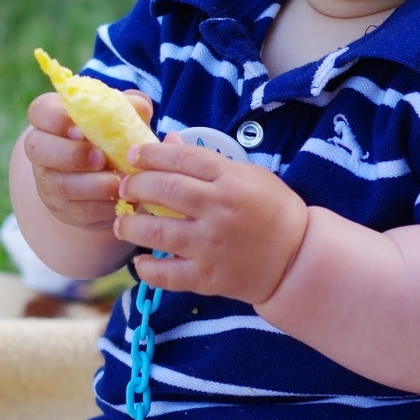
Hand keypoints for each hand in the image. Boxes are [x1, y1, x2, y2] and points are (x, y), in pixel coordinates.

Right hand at [23, 90, 152, 232]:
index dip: (56, 119)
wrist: (108, 174)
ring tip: (118, 181)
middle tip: (101, 157)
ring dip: (92, 185)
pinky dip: (102, 205)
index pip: (39, 111)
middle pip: (37, 148)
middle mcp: (42, 149)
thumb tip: (140, 108)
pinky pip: (78, 210)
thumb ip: (131, 106)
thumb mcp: (121, 116)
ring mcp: (48, 180)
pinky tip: (121, 198)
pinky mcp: (62, 208)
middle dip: (71, 154)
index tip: (81, 128)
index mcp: (52, 118)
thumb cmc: (112, 135)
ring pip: (60, 184)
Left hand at [114, 139, 308, 304]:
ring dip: (130, 226)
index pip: (182, 158)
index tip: (134, 156)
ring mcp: (210, 245)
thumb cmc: (273, 210)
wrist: (296, 258)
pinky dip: (147, 269)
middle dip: (135, 185)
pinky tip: (140, 262)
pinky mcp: (207, 277)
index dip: (151, 154)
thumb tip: (167, 143)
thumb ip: (207, 161)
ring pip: (156, 233)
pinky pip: (166, 275)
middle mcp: (218, 210)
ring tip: (122, 223)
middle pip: (164, 190)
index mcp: (231, 180)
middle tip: (124, 187)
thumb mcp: (249, 175)